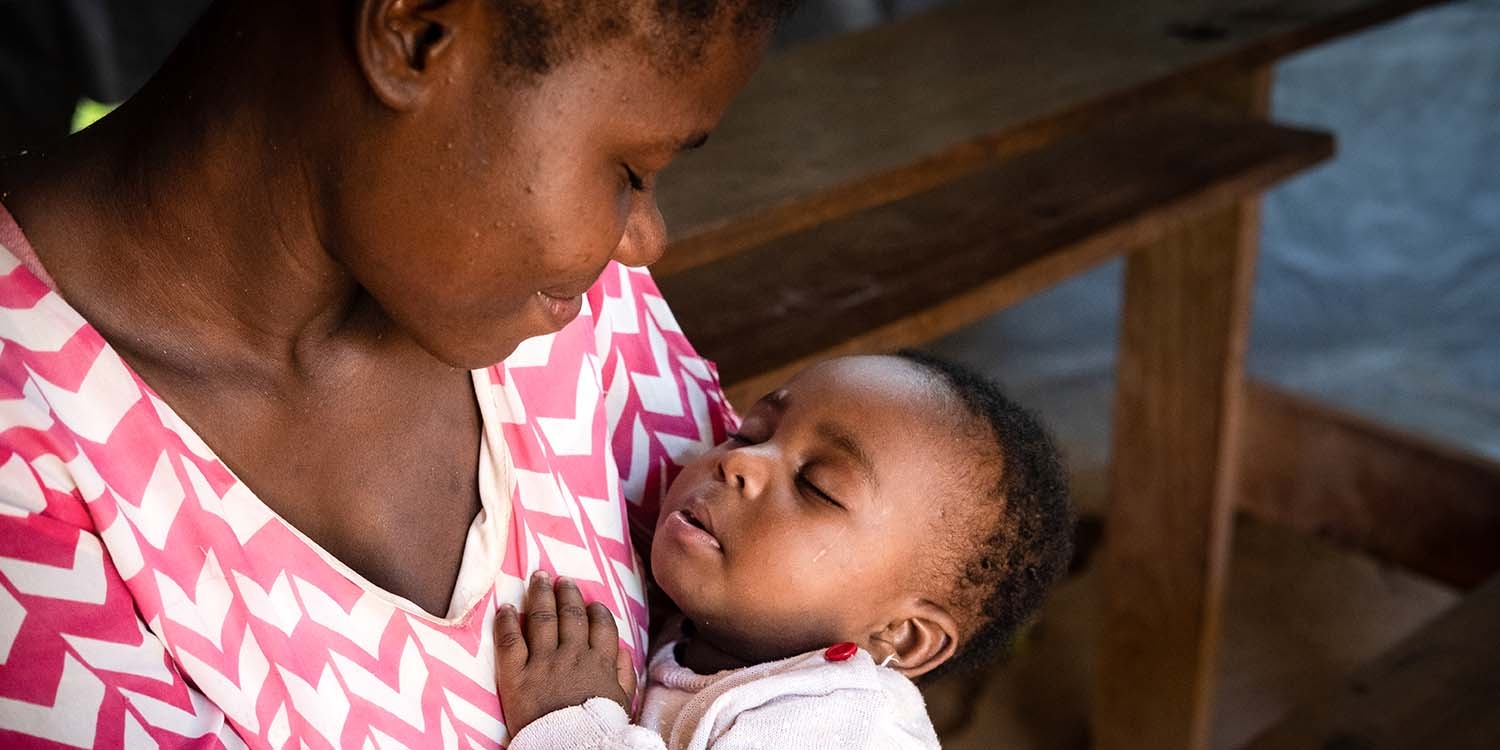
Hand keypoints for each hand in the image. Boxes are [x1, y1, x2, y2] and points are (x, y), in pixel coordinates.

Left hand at [495, 571, 637, 736]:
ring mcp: (543, 664)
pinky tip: (506, 608)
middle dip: (566, 592)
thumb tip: (624, 650)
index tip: (591, 601)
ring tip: (538, 578)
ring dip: (540, 594)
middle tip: (561, 578)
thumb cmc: (597, 730)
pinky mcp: (516, 677)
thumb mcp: (621, 704)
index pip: (600, 625)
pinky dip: (507, 621)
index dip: (595, 609)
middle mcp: (572, 656)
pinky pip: (510, 641)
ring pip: (542, 619)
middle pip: (570, 614)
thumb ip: (624, 674)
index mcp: (599, 663)